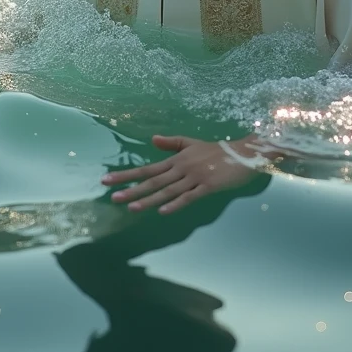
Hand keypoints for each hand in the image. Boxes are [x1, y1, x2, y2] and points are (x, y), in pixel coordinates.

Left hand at [101, 134, 264, 214]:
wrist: (243, 153)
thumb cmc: (217, 151)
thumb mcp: (192, 143)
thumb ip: (172, 144)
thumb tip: (152, 140)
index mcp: (176, 159)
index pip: (147, 168)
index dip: (127, 174)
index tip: (107, 179)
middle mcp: (182, 167)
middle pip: (153, 180)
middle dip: (132, 189)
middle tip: (112, 197)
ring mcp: (194, 176)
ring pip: (168, 190)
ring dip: (149, 199)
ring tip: (131, 207)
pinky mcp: (208, 186)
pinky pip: (189, 196)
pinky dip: (176, 203)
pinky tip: (164, 211)